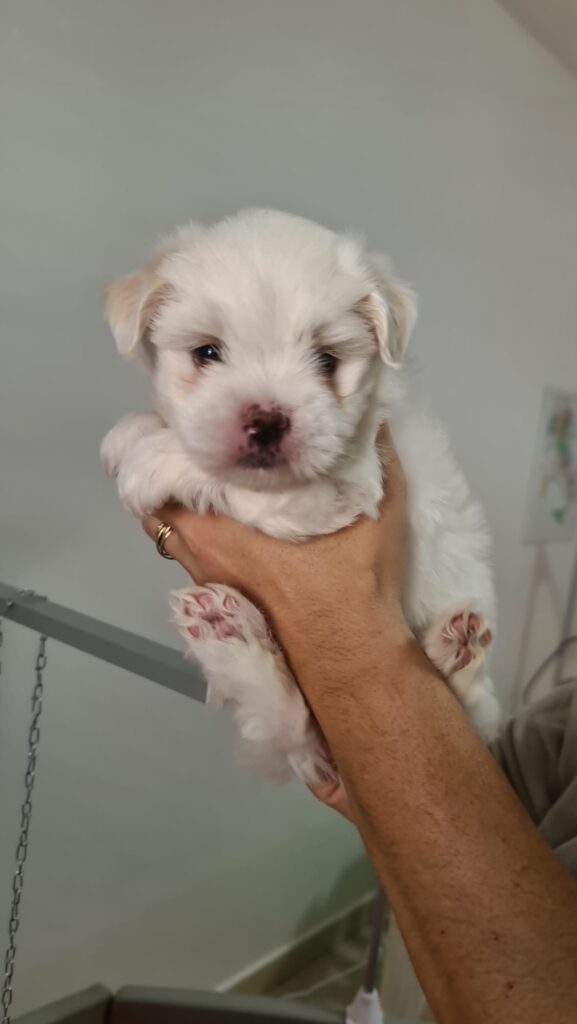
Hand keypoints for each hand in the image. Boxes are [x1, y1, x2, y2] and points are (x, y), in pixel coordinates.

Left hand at [142, 427, 407, 817]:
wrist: (353, 658)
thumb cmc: (351, 583)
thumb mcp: (372, 506)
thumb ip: (371, 452)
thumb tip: (370, 409)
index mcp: (219, 529)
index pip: (162, 477)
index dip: (169, 441)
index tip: (194, 418)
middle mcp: (201, 555)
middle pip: (160, 505)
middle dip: (175, 471)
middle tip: (208, 442)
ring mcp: (209, 582)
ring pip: (176, 533)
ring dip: (189, 505)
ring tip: (221, 474)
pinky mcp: (226, 601)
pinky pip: (195, 555)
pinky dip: (204, 533)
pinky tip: (241, 517)